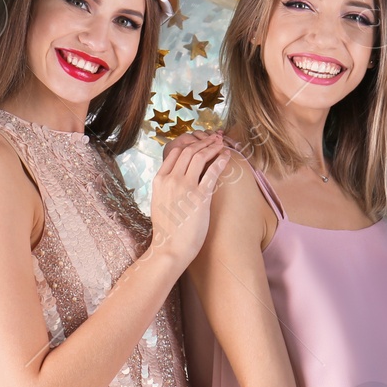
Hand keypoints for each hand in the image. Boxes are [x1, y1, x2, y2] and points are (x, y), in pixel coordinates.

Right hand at [148, 132, 229, 266]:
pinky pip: (212, 172)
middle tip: (214, 138)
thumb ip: (166, 187)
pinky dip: (221, 160)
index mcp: (159, 180)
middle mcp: (171, 179)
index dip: (189, 144)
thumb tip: (176, 178)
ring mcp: (185, 187)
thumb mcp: (159, 202)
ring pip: (200, 157)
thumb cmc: (167, 229)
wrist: (170, 247)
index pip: (175, 152)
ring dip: (213, 147)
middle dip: (203, 142)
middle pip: (189, 151)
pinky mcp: (200, 196)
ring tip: (222, 144)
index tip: (199, 142)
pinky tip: (227, 156)